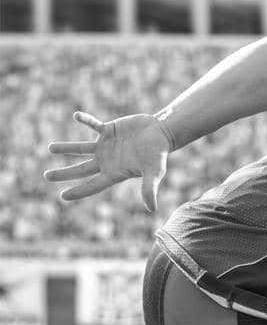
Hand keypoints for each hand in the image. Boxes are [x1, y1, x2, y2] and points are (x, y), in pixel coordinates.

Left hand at [45, 111, 172, 212]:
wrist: (163, 133)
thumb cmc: (158, 154)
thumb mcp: (155, 172)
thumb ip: (149, 188)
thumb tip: (152, 209)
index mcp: (114, 172)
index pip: (93, 185)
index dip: (78, 191)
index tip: (63, 196)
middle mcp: (106, 160)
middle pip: (81, 169)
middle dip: (63, 173)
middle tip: (46, 176)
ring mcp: (106, 145)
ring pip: (81, 149)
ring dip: (66, 148)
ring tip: (50, 148)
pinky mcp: (109, 130)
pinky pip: (93, 124)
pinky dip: (85, 120)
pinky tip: (76, 115)